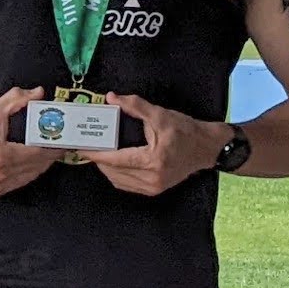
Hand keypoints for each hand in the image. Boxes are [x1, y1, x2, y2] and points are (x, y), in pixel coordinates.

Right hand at [0, 86, 60, 198]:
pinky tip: (32, 162)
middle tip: (59, 144)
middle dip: (50, 155)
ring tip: (47, 152)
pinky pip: (19, 183)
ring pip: (30, 177)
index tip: (63, 141)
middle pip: (36, 167)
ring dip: (41, 165)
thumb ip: (18, 100)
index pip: (37, 154)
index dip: (53, 147)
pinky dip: (28, 173)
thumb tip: (38, 93)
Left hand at [85, 93, 224, 195]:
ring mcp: (153, 187)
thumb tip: (112, 98)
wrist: (207, 148)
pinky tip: (114, 163)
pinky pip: (127, 185)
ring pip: (118, 180)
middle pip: (113, 172)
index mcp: (152, 161)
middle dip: (99, 159)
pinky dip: (117, 175)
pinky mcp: (154, 190)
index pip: (115, 160)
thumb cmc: (186, 131)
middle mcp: (152, 178)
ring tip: (100, 153)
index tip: (81, 147)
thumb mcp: (161, 115)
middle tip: (89, 146)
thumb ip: (135, 106)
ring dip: (106, 168)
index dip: (96, 154)